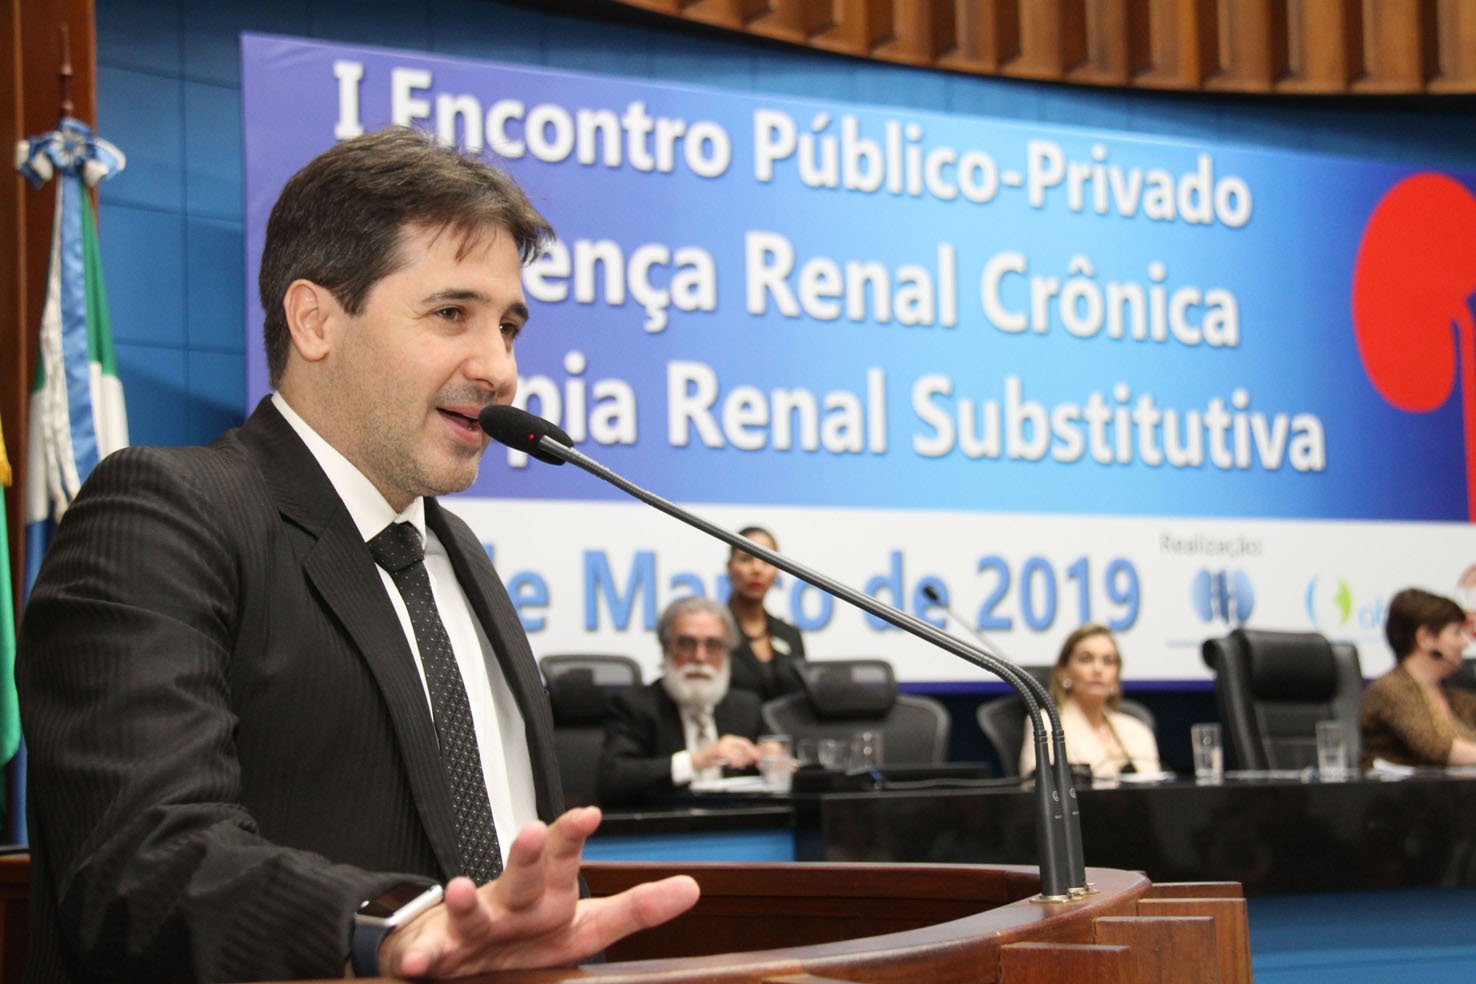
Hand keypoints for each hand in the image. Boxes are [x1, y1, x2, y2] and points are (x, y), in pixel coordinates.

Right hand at [379, 807, 698, 977]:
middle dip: (526, 855)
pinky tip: (422, 960)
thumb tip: (692, 887)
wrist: (456, 951)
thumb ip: (636, 909)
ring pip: (472, 910)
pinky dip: (424, 956)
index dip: (575, 836)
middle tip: (533, 832)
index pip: (565, 858)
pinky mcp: (439, 951)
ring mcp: (473, 925)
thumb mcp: (585, 925)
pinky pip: (430, 955)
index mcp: (548, 895)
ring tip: (464, 887)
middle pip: (521, 876)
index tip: (591, 813)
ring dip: (466, 899)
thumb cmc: (525, 936)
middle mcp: (512, 902)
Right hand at [694, 734, 759, 771]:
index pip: (745, 742)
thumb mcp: (726, 754)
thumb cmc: (711, 758)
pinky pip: (731, 757)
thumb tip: (749, 758)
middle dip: (749, 755)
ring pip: (739, 752)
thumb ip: (737, 754)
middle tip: (751, 762)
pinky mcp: (719, 751)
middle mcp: (727, 740)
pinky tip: (733, 765)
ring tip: (741, 765)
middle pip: (744, 746)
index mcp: (729, 739)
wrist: (698, 759)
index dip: (752, 749)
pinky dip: (735, 762)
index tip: (756, 756)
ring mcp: (723, 745)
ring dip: (742, 760)